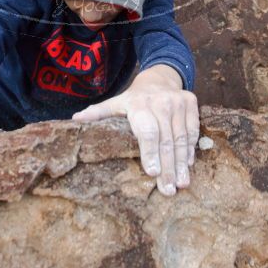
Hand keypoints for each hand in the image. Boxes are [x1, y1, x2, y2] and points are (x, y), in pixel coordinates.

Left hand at [71, 65, 199, 195]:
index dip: (150, 152)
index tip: (152, 173)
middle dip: (168, 167)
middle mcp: (160, 103)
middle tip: (168, 190)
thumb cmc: (134, 98)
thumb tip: (74, 120)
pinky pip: (192, 131)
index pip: (147, 132)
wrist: (159, 77)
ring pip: (181, 138)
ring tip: (181, 184)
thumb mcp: (116, 103)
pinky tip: (188, 166)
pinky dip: (191, 149)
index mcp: (139, 105)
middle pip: (166, 140)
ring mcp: (178, 102)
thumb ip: (98, 113)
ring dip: (182, 164)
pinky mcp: (191, 103)